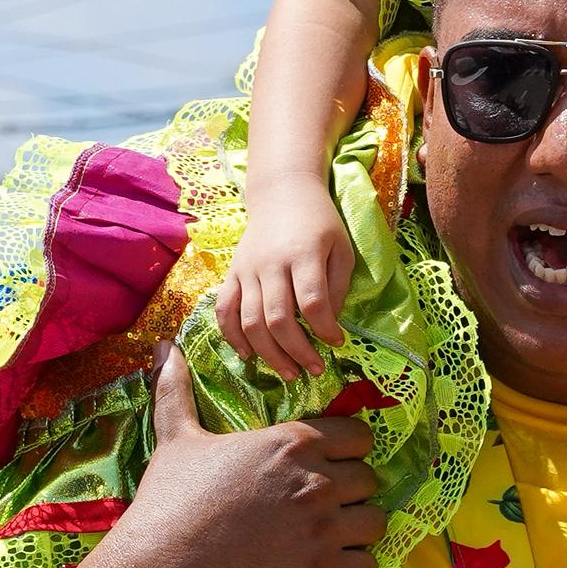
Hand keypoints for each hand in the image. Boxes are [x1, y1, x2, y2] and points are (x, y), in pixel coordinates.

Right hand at [64, 349, 378, 567]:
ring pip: (375, 521)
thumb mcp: (176, 439)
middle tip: (322, 507)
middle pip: (370, 478)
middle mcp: (315, 479)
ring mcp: (323, 528)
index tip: (327, 466)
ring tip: (329, 538)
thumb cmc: (168, 504)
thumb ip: (179, 390)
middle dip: (350, 493)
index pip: (359, 436)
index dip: (346, 451)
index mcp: (290, 442)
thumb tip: (163, 346)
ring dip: (356, 531)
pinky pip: (367, 567)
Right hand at [214, 175, 356, 380]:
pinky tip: (249, 355)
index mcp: (303, 254)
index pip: (312, 303)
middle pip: (278, 319)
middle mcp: (270, 264)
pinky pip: (225, 310)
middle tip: (315, 370)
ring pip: (250, 322)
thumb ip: (338, 287)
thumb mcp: (341, 248)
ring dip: (269, 354)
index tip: (337, 343)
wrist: (282, 194)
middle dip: (298, 352)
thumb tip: (327, 325)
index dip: (326, 330)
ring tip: (289, 373)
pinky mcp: (232, 274)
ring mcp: (246, 270)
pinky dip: (233, 337)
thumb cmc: (319, 223)